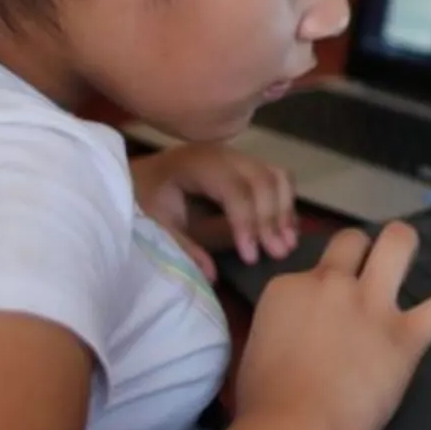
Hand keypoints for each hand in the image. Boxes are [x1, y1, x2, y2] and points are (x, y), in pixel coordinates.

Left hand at [131, 143, 299, 273]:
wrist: (142, 174)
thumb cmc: (145, 198)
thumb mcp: (154, 223)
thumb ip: (182, 246)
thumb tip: (212, 275)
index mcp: (197, 164)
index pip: (234, 189)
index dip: (246, 223)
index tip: (250, 258)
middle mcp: (224, 154)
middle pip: (262, 180)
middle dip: (272, 219)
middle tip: (278, 254)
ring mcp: (238, 156)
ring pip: (276, 176)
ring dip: (285, 211)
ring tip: (288, 245)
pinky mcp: (247, 165)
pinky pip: (277, 178)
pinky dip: (286, 203)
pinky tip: (286, 230)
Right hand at [236, 224, 430, 429]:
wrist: (297, 427)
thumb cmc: (264, 402)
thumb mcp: (256, 349)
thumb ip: (280, 328)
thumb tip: (293, 336)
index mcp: (289, 288)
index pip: (310, 270)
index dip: (317, 289)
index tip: (319, 310)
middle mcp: (332, 285)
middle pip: (351, 242)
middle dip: (358, 249)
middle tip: (365, 266)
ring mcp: (372, 305)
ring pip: (397, 245)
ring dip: (404, 242)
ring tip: (407, 247)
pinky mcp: (406, 335)